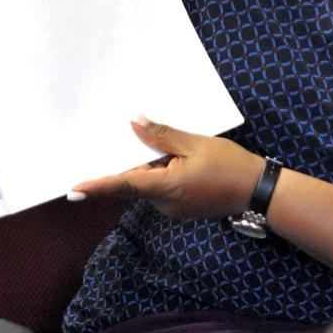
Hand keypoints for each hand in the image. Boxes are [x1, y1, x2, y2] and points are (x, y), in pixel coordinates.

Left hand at [68, 116, 261, 221]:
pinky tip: (185, 160)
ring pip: (152, 183)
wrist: (258, 190)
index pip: (123, 185)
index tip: (73, 190)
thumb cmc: (230, 165)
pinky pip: (164, 188)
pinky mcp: (182, 208)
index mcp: (165, 187)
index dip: (97, 186)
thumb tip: (133, 124)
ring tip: (183, 148)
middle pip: (139, 180)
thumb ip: (162, 135)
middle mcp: (165, 203)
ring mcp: (173, 208)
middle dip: (142, 159)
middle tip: (154, 139)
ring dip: (158, 165)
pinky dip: (167, 173)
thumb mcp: (195, 144)